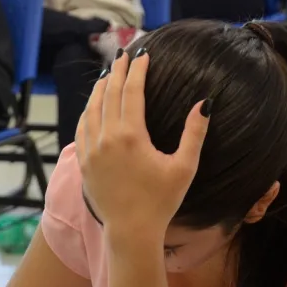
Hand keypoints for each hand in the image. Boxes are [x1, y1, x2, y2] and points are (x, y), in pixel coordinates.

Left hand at [75, 50, 209, 234]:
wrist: (131, 231)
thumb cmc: (162, 201)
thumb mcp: (184, 167)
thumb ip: (195, 134)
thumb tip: (205, 104)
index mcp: (131, 136)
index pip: (132, 91)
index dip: (138, 70)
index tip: (143, 55)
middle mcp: (107, 139)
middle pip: (110, 94)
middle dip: (117, 72)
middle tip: (123, 55)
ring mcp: (91, 150)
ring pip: (92, 109)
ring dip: (100, 89)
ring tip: (107, 75)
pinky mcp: (83, 163)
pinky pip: (82, 129)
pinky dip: (88, 112)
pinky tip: (92, 107)